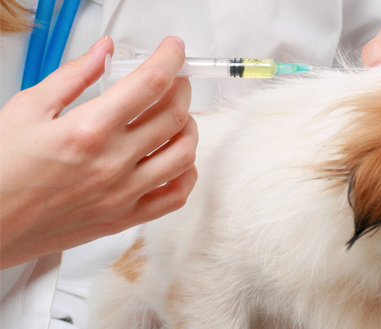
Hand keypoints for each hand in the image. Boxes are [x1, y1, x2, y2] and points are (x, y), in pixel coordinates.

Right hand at [0, 36, 197, 268]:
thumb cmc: (1, 172)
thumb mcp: (27, 110)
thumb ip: (72, 76)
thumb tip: (103, 53)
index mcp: (88, 130)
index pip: (150, 84)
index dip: (170, 59)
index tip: (173, 50)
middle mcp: (111, 163)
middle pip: (175, 115)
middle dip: (182, 89)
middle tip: (175, 81)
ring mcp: (122, 194)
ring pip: (184, 155)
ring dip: (189, 128)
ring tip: (176, 118)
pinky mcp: (124, 219)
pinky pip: (175, 197)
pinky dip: (186, 174)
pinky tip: (176, 159)